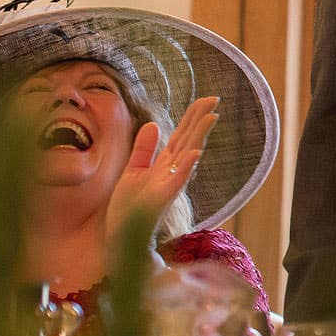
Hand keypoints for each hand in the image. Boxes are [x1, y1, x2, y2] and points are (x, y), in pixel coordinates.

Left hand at [106, 95, 218, 245]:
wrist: (121, 236)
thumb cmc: (128, 208)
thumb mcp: (132, 171)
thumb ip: (144, 149)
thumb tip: (153, 123)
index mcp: (164, 164)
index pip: (182, 135)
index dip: (192, 117)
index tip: (205, 100)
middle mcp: (171, 171)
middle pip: (189, 139)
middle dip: (200, 119)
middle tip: (214, 98)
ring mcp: (169, 183)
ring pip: (188, 155)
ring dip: (200, 136)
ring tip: (211, 117)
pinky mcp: (163, 197)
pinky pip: (178, 180)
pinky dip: (188, 167)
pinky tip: (195, 153)